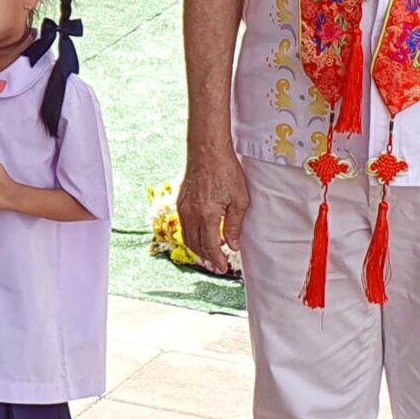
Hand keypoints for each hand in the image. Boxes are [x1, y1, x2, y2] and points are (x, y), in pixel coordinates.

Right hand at [176, 142, 246, 274]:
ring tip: (211, 250)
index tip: (224, 267)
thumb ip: (234, 225)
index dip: (217, 260)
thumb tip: (233, 244)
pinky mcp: (180, 201)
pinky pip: (184, 225)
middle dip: (206, 257)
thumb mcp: (239, 200)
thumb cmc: (225, 171)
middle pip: (195, 245)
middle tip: (218, 262)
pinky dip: (192, 234)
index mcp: (206, 216)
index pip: (210, 247)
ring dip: (198, 247)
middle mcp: (190, 214)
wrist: (206, 150)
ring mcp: (182, 208)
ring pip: (187, 236)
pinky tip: (203, 232)